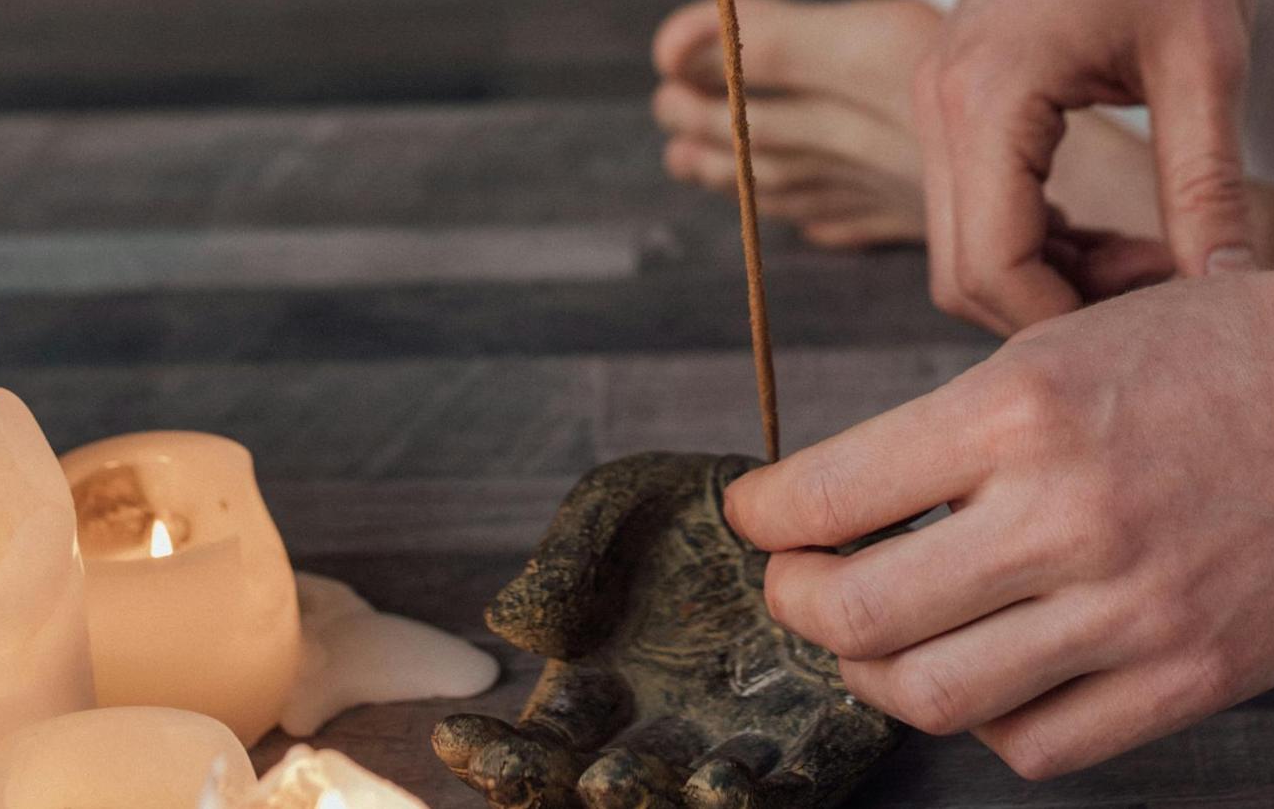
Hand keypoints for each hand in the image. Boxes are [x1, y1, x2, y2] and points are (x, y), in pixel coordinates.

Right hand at [433, 452, 899, 808]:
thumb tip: (509, 625)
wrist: (807, 494)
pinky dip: (756, 800)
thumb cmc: (693, 506)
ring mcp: (735, 744)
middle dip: (564, 798)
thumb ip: (565, 559)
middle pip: (596, 798)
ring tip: (629, 782)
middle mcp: (660, 734)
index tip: (457, 733)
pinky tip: (721, 780)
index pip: (534, 746)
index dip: (489, 754)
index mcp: (597, 690)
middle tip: (564, 776)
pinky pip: (790, 791)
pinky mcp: (816, 740)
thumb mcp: (617, 506)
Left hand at [722, 257, 1273, 778]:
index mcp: (1020, 410)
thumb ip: (956, 433)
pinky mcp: (1192, 676)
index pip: (825, 495)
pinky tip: (989, 673)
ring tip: (881, 637)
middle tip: (798, 583)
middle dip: (795, 603)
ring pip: (932, 696)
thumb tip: (844, 510)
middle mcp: (1067, 515)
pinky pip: (1036, 744)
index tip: (755, 515)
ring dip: (876, 673)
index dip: (762, 515)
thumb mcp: (1063, 343)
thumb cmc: (1220, 348)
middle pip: (854, 616)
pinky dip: (985, 720)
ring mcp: (1133, 609)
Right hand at [915, 0, 1273, 334]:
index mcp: (984, 94)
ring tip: (1157, 256)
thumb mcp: (1207, 59)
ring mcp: (938, 98)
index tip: (1171, 320)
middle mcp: (936, 101)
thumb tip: (1228, 297)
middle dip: (1062, 309)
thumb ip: (1206, 187)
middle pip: (964, 275)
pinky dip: (1039, 238)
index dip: (1076, 321)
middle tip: (1169, 291)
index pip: (993, 268)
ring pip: (966, 247)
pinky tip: (1117, 229)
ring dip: (1053, 276)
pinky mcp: (958, 95)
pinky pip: (975, 205)